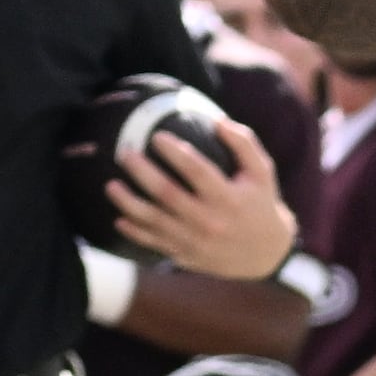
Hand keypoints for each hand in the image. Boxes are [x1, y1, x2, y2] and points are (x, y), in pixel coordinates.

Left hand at [111, 117, 293, 279]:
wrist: (265, 254)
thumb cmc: (260, 204)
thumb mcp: (262, 173)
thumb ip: (244, 144)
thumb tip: (217, 120)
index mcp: (229, 199)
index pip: (198, 172)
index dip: (176, 153)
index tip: (157, 136)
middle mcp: (211, 221)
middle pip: (169, 194)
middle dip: (143, 173)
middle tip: (125, 154)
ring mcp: (196, 241)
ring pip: (155, 221)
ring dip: (129, 203)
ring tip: (110, 185)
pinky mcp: (186, 255)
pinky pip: (154, 243)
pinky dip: (135, 232)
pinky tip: (120, 218)